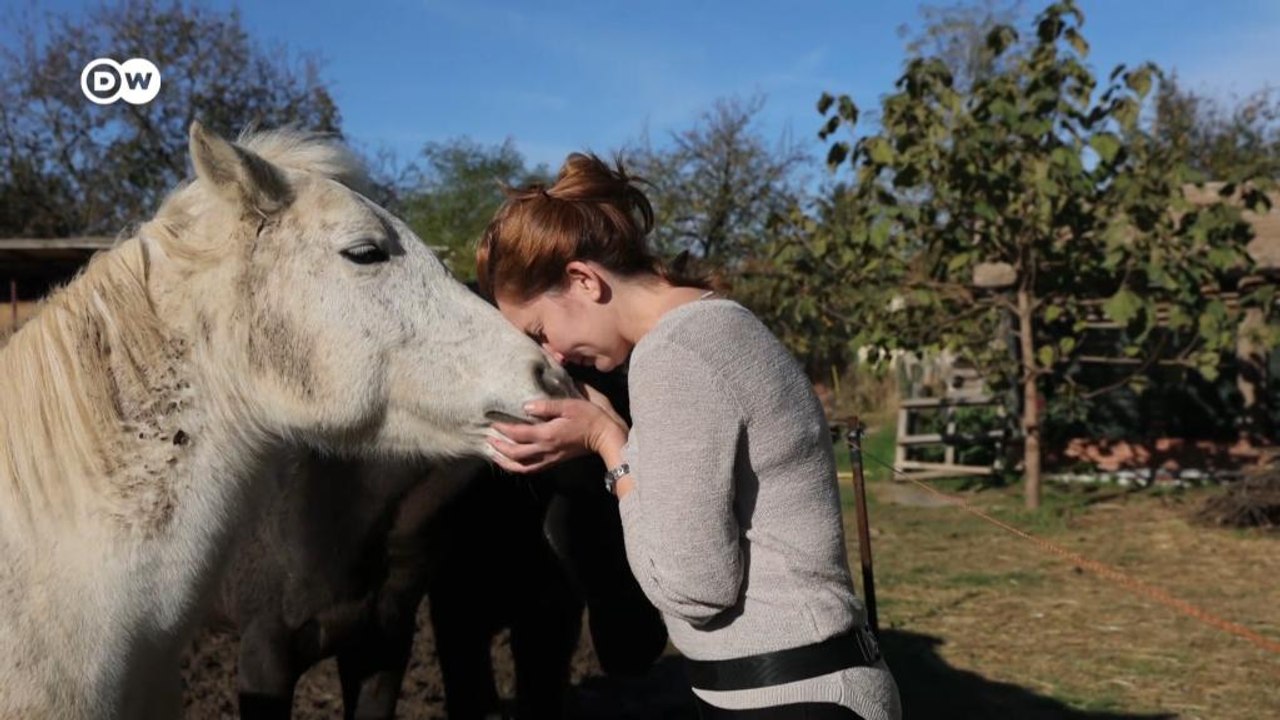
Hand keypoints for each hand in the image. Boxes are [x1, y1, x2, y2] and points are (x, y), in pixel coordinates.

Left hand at [488, 388, 627, 473]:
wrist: (605, 436)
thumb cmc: (589, 417)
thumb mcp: (568, 405)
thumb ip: (546, 407)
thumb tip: (525, 407)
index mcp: (547, 434)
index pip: (518, 434)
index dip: (503, 429)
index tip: (493, 422)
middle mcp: (545, 449)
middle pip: (515, 454)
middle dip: (499, 447)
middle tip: (488, 439)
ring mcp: (550, 458)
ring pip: (522, 466)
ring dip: (506, 462)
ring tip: (495, 455)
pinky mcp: (554, 461)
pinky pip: (532, 469)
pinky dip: (519, 467)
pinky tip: (514, 462)